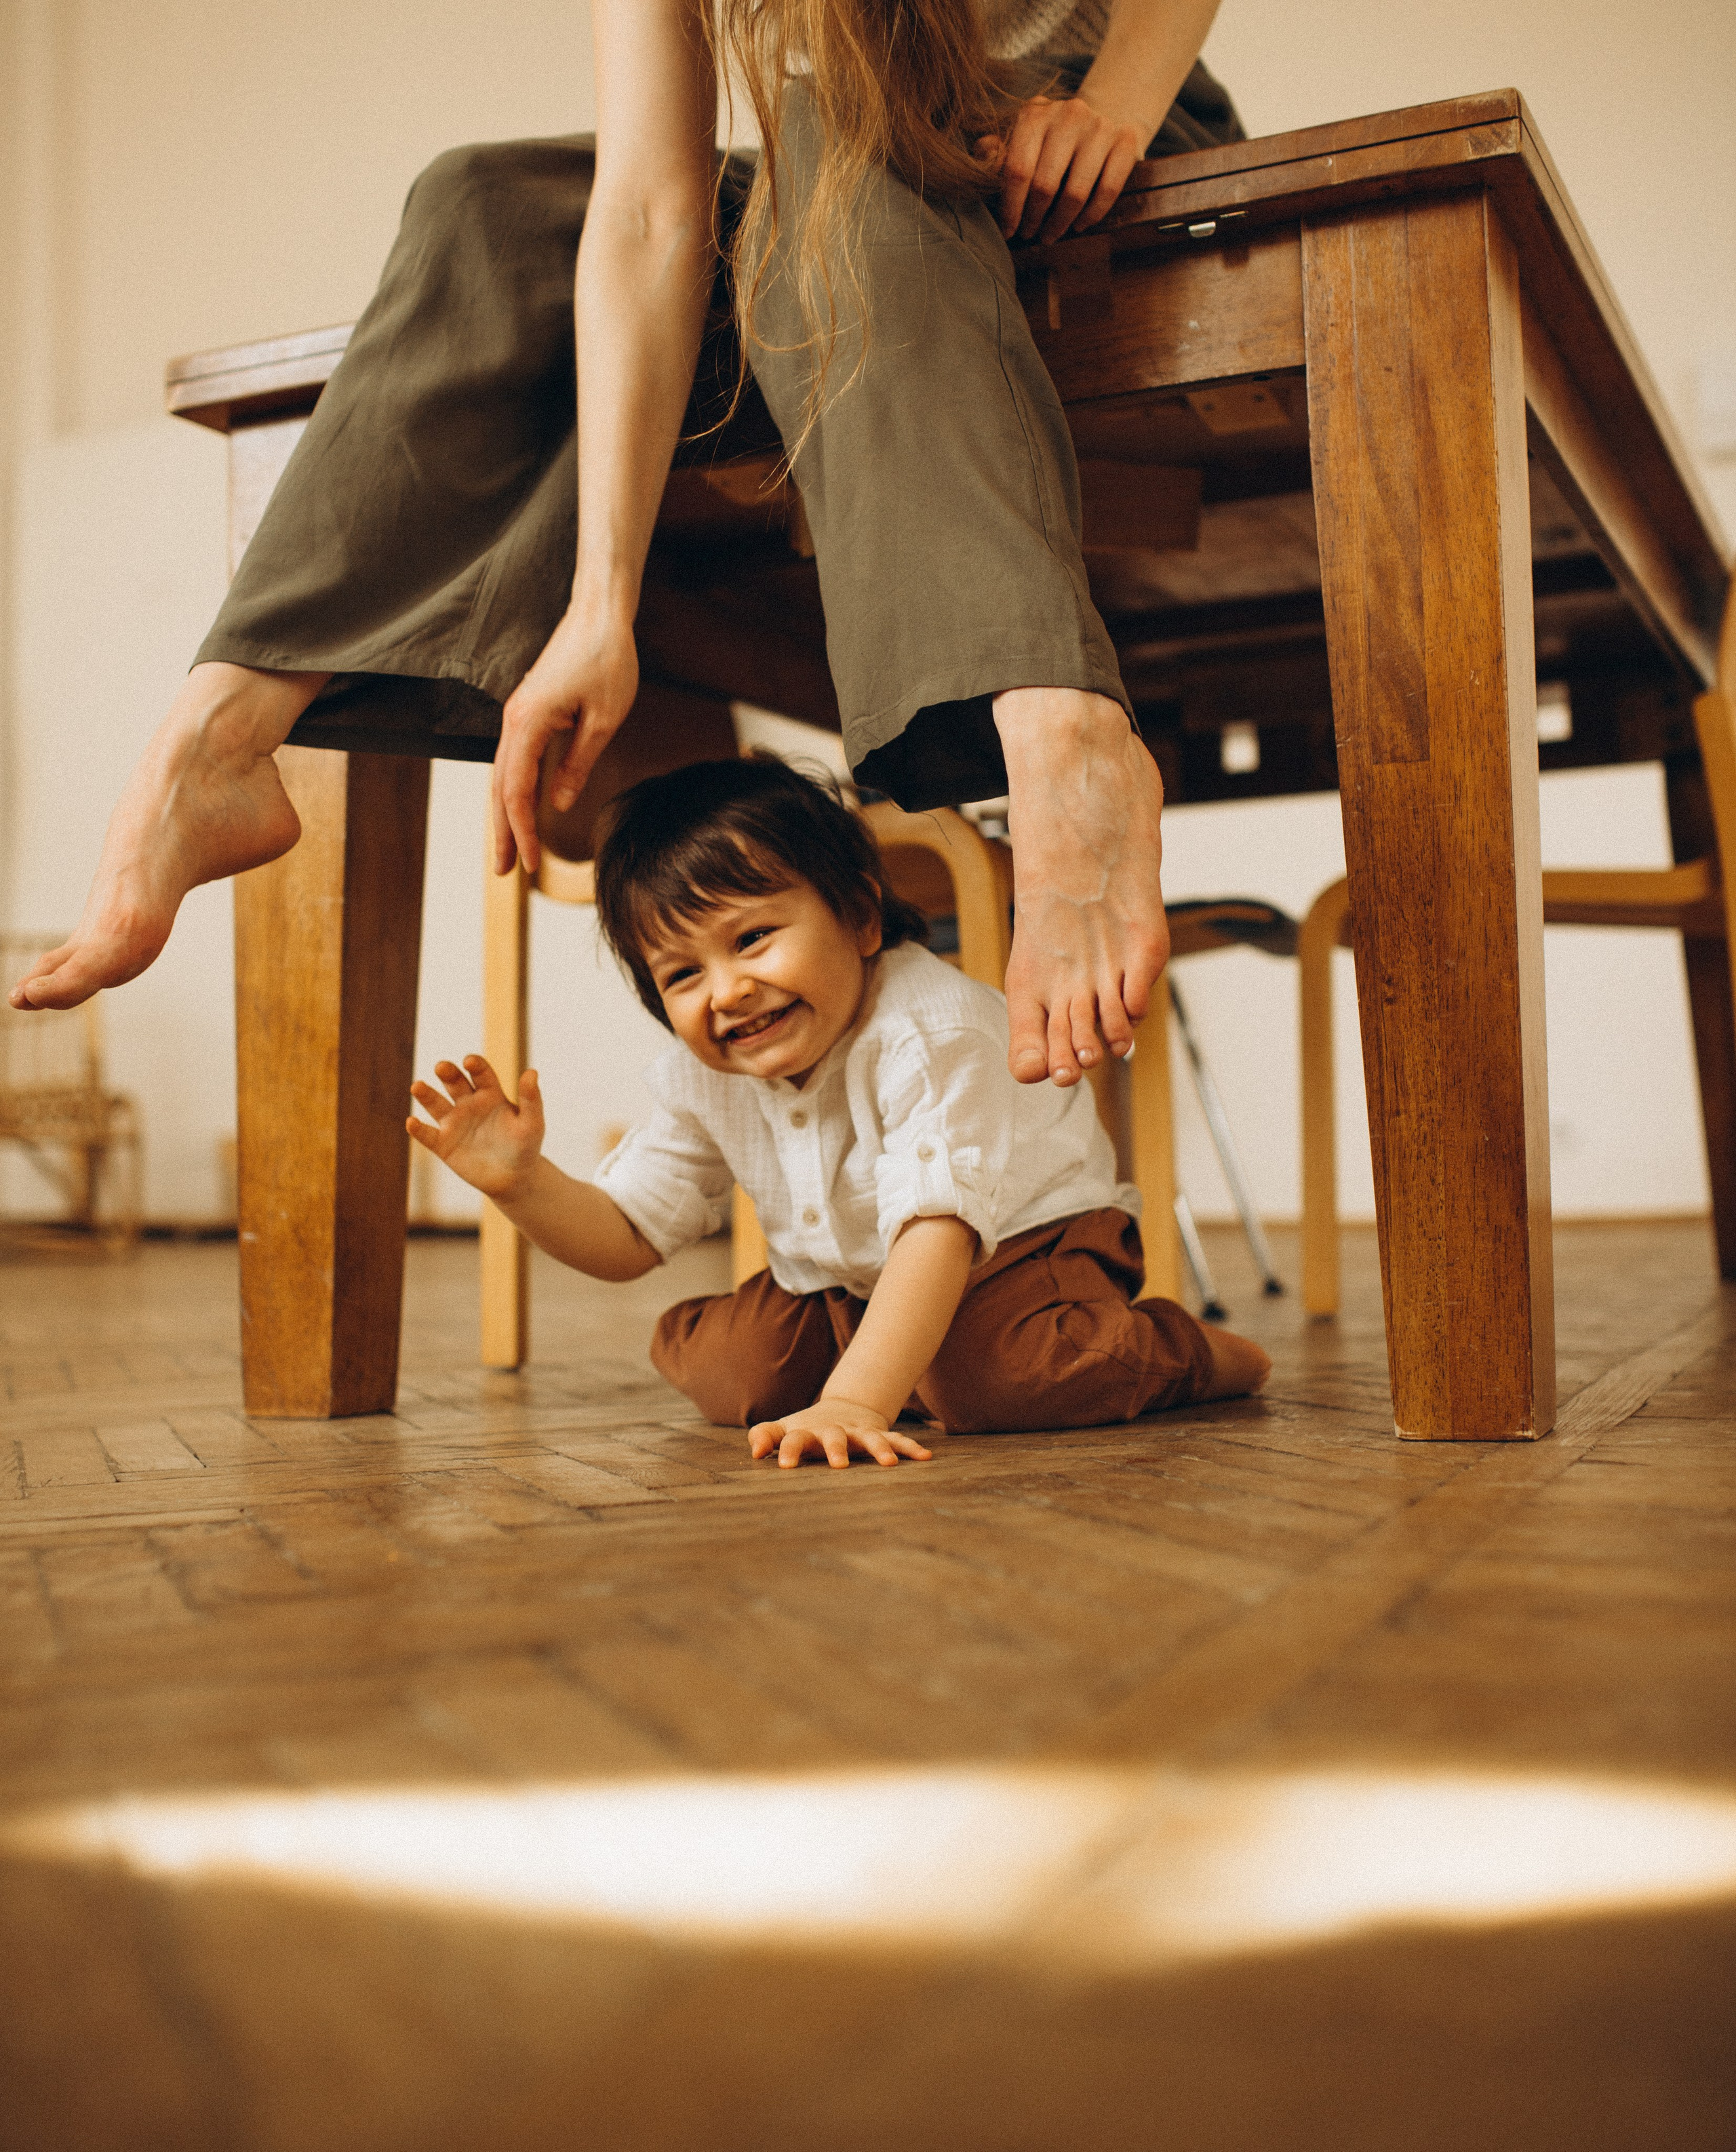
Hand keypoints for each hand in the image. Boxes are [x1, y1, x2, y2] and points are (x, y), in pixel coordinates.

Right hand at [407, 1056, 544, 1200]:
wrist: (513, 1178)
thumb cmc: (525, 1147)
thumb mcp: (532, 1123)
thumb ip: (531, 1099)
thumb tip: (532, 1072)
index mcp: (490, 1094)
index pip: (481, 1073)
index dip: (475, 1065)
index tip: (470, 1062)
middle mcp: (469, 1104)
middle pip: (455, 1082)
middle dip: (448, 1073)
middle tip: (442, 1067)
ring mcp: (454, 1123)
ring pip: (436, 1104)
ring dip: (426, 1094)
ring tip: (417, 1086)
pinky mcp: (443, 1144)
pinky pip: (427, 1134)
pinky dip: (418, 1128)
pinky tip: (412, 1122)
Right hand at [492, 603, 638, 876]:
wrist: (598, 613)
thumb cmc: (607, 659)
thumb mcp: (604, 720)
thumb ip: (579, 763)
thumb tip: (560, 804)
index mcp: (529, 723)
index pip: (517, 790)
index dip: (523, 830)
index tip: (534, 864)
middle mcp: (513, 720)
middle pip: (500, 788)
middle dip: (503, 831)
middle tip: (504, 871)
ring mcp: (517, 714)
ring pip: (502, 775)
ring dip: (504, 813)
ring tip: (509, 849)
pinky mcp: (527, 710)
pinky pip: (513, 758)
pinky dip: (512, 788)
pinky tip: (520, 808)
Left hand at [749, 1399, 934, 1470]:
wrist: (844, 1409)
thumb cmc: (806, 1430)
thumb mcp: (784, 1430)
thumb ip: (765, 1436)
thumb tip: (754, 1450)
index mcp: (807, 1432)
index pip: (794, 1439)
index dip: (787, 1449)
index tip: (783, 1466)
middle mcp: (834, 1431)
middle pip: (834, 1437)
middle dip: (836, 1449)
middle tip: (838, 1465)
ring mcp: (858, 1432)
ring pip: (870, 1439)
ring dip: (880, 1449)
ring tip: (890, 1464)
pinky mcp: (878, 1434)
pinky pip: (897, 1440)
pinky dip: (910, 1448)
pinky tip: (925, 1457)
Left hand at [979, 95, 1143, 243]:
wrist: (1103, 113)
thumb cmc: (1051, 137)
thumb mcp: (1022, 137)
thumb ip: (999, 149)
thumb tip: (983, 154)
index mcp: (1035, 113)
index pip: (1017, 169)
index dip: (1010, 207)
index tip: (1008, 231)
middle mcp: (1068, 114)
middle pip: (1045, 185)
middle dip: (1033, 218)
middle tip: (1029, 235)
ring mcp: (1099, 126)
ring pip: (1076, 192)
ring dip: (1060, 223)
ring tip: (1050, 235)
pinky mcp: (1125, 140)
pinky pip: (1108, 190)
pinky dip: (1092, 215)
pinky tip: (1079, 226)